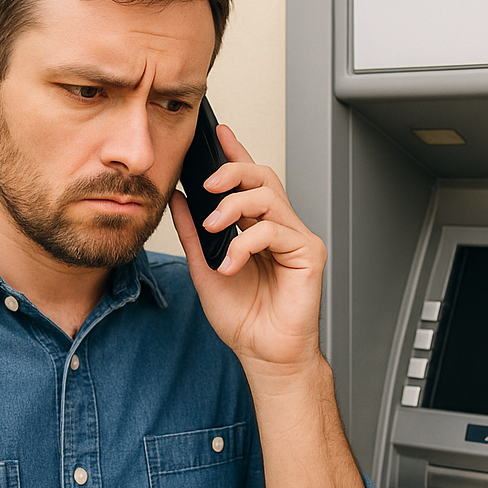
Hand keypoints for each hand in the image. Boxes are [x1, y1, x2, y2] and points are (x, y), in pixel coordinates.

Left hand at [170, 125, 326, 375]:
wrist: (264, 354)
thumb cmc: (243, 319)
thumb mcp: (204, 268)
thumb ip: (193, 233)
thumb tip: (178, 199)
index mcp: (257, 228)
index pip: (247, 182)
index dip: (235, 154)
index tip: (218, 133)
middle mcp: (279, 228)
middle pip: (263, 178)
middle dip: (232, 172)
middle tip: (206, 185)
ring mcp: (297, 239)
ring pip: (270, 197)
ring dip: (234, 207)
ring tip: (213, 228)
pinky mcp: (309, 254)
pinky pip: (276, 231)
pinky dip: (246, 243)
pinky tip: (231, 263)